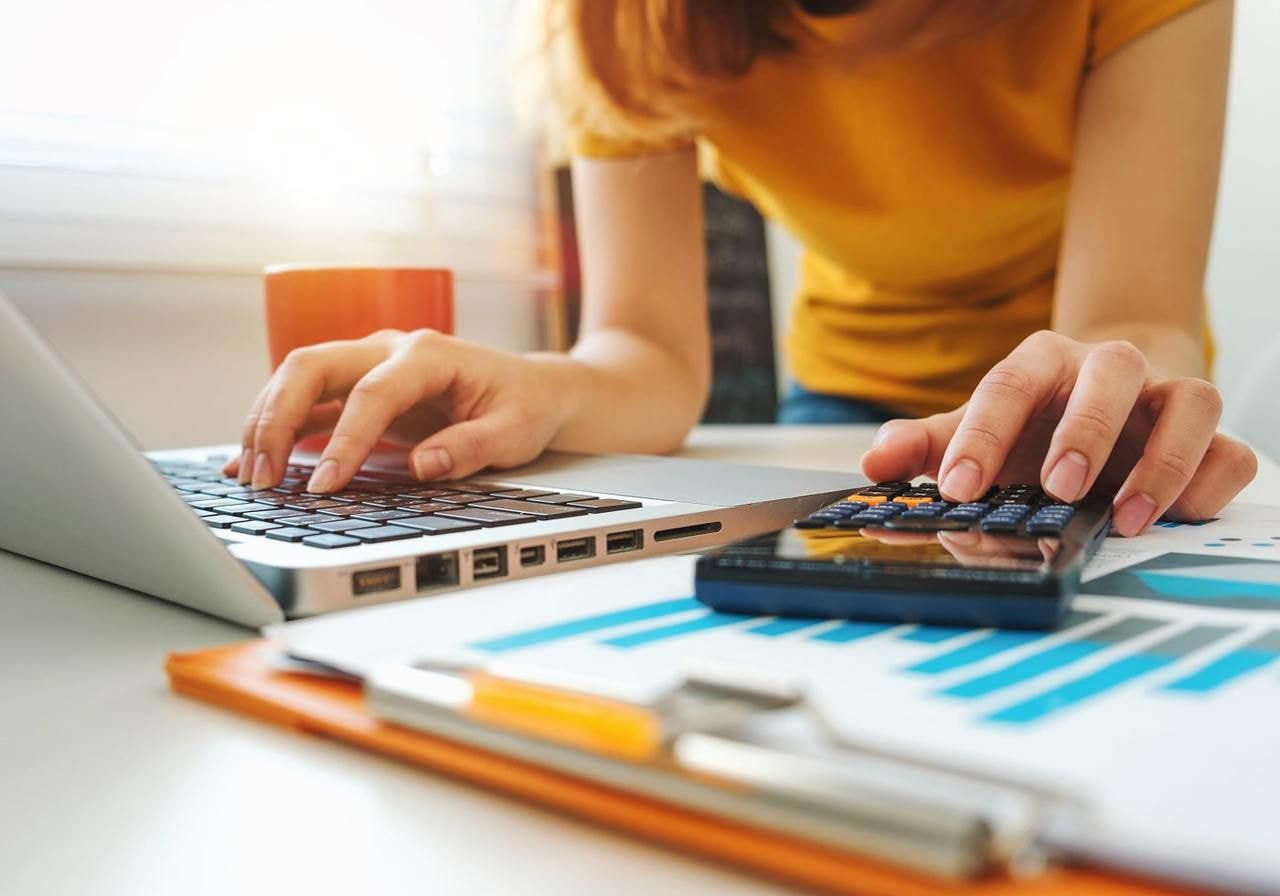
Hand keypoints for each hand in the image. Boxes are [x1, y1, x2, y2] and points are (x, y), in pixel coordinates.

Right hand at [222, 330, 571, 492]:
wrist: (531, 389)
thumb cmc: (523, 406)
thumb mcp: (514, 432)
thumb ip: (471, 447)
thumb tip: (423, 465)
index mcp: (428, 355)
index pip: (372, 393)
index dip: (344, 440)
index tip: (325, 486)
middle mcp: (389, 349)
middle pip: (313, 367)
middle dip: (277, 418)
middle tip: (262, 476)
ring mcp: (369, 364)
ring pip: (298, 378)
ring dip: (267, 423)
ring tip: (251, 476)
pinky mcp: (358, 386)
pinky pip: (307, 401)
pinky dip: (276, 428)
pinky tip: (251, 461)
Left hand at [860, 331, 1256, 535]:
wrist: (1114, 399)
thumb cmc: (1036, 423)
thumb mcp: (977, 429)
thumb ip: (927, 445)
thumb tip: (872, 465)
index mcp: (1043, 363)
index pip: (1010, 383)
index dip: (982, 434)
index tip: (958, 488)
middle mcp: (1110, 369)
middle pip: (1110, 372)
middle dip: (1085, 429)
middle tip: (1059, 488)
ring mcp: (1168, 398)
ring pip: (1190, 403)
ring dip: (1162, 461)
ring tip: (1124, 518)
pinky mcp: (1212, 436)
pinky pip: (1230, 450)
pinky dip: (1208, 483)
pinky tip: (1177, 516)